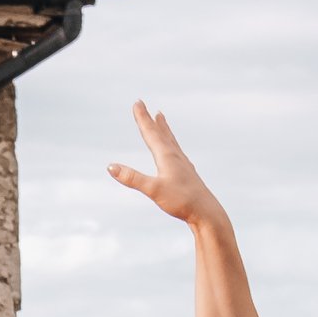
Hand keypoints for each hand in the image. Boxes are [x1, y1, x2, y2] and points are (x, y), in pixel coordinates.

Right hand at [108, 101, 226, 232]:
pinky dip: (171, 143)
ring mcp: (183, 164)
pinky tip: (173, 149)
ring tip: (161, 117)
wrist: (206, 213)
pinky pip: (176, 152)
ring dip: (163, 128)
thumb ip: (132, 178)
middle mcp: (176, 156)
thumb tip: (110, 166)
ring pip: (170, 141)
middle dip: (150, 120)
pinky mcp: (187, 174)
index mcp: (167, 156)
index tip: (137, 103)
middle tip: (145, 105)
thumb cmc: (181, 201)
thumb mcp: (153, 190)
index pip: (151, 133)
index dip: (142, 118)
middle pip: (161, 133)